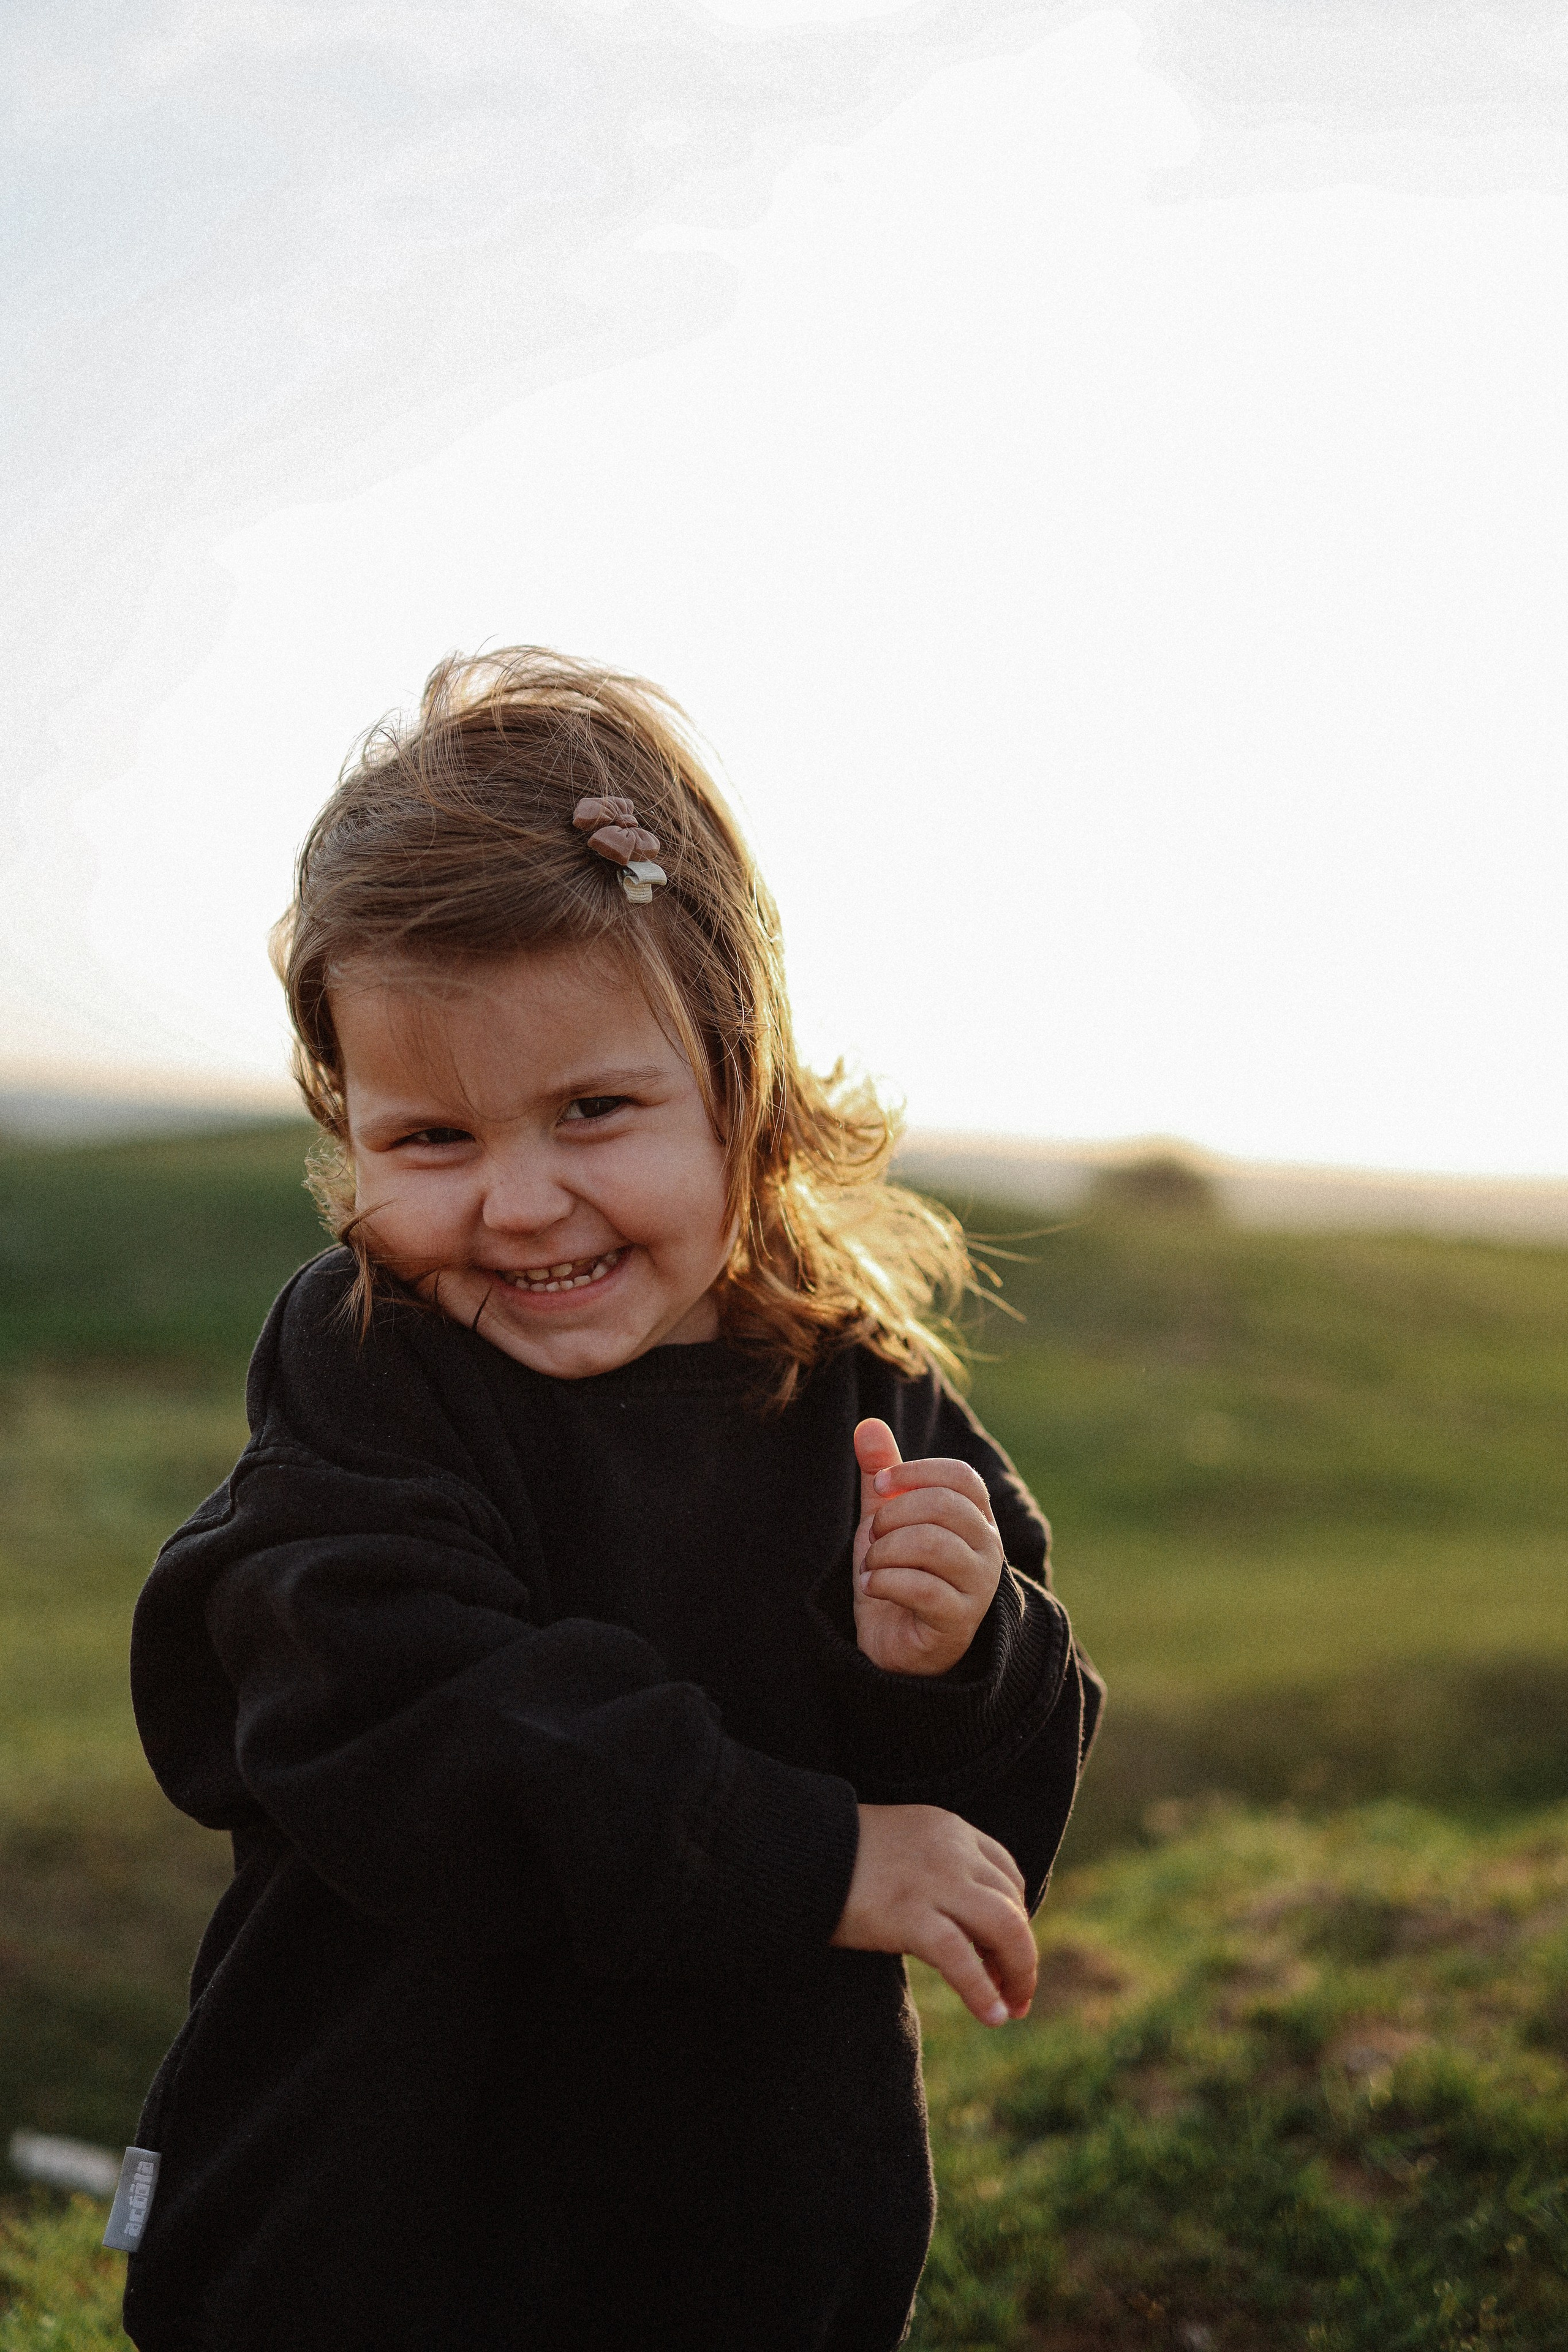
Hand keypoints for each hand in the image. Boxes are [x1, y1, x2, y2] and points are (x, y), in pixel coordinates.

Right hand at [830, 1803, 1034, 2024]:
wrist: (792, 1850)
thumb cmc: (838, 1858)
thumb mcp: (902, 1849)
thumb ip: (937, 1873)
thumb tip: (968, 1931)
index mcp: (950, 1829)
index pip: (1007, 1875)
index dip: (1016, 1919)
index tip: (1005, 1956)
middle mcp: (951, 1849)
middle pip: (1012, 1905)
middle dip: (1022, 1955)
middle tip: (1017, 1993)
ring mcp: (933, 1880)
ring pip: (1005, 1928)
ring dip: (1019, 1973)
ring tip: (1012, 2007)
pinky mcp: (908, 1914)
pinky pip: (962, 1959)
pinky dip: (983, 1992)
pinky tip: (993, 2016)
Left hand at [851, 1418, 1004, 1676]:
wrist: (895, 1643)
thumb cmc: (898, 1572)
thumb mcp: (886, 1518)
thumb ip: (882, 1474)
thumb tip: (868, 1423)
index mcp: (976, 1517)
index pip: (962, 1477)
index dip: (916, 1472)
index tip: (880, 1486)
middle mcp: (987, 1548)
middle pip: (944, 1506)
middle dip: (893, 1516)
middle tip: (872, 1535)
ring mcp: (978, 1586)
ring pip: (932, 1545)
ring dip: (885, 1551)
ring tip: (871, 1566)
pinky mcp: (959, 1621)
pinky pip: (921, 1588)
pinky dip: (884, 1582)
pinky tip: (872, 1588)